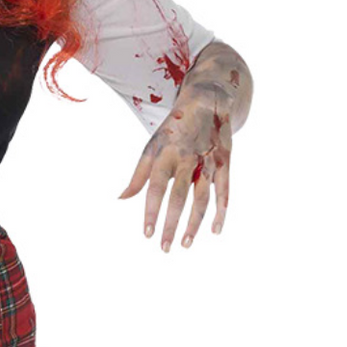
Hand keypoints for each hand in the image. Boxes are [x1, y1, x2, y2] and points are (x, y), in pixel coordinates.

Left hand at [118, 84, 231, 250]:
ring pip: (201, 197)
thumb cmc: (174, 128)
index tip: (147, 234)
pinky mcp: (224, 162)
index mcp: (165, 153)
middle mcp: (186, 157)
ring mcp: (207, 160)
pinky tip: (216, 230)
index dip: (151, 211)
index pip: (155, 187)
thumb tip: (122, 199)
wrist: (207, 99)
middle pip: (178, 196)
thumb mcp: (152, 146)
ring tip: (186, 244)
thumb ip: (139, 175)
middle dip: (171, 224)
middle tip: (164, 248)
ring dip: (194, 223)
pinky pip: (224, 190)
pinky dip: (221, 210)